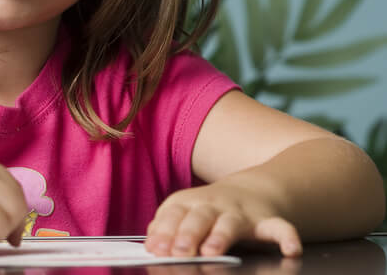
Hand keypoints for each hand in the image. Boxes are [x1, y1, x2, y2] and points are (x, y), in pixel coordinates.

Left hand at [145, 182, 301, 258]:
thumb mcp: (184, 211)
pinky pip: (280, 228)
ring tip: (212, 251)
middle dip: (188, 234)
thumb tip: (150, 246)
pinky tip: (291, 250)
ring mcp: (241, 212)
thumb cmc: (209, 208)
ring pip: (231, 224)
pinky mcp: (267, 222)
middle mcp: (214, 205)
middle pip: (199, 217)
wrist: (252, 190)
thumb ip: (167, 227)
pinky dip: (287, 237)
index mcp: (190, 202)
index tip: (156, 248)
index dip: (164, 231)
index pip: (174, 214)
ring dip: (221, 237)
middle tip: (179, 252)